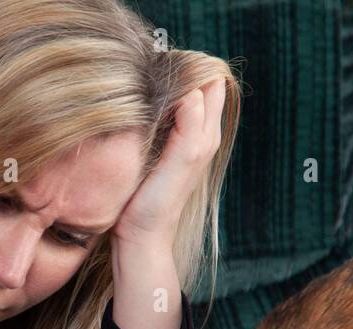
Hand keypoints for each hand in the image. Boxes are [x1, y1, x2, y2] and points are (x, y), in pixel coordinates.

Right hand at [112, 77, 226, 249]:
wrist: (141, 236)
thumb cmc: (158, 203)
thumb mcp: (179, 163)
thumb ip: (189, 126)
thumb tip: (192, 90)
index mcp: (206, 134)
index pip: (212, 82)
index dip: (193, 69)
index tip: (167, 70)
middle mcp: (199, 135)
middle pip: (200, 87)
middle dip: (182, 72)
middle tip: (154, 74)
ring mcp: (182, 142)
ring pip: (183, 98)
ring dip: (168, 87)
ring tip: (146, 85)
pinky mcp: (164, 149)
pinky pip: (167, 114)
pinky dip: (157, 103)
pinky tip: (141, 106)